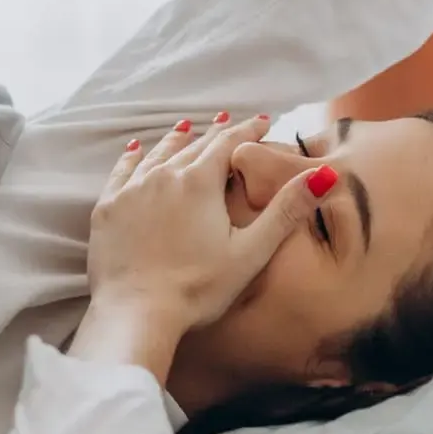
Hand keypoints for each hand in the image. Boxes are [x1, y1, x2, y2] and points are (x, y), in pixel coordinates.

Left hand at [85, 113, 333, 331]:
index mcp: (200, 182)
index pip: (229, 144)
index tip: (264, 122)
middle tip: (230, 121)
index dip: (248, 131)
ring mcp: (131, 190)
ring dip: (176, 140)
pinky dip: (133, 158)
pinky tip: (136, 151)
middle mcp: (163, 176)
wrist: (136, 312)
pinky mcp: (108, 209)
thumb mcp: (251, 252)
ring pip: (158, 154)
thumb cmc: (199, 289)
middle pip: (195, 145)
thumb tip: (324, 174)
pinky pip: (123, 172)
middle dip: (217, 133)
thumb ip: (286, 211)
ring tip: (187, 127)